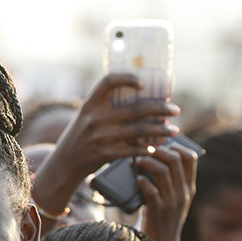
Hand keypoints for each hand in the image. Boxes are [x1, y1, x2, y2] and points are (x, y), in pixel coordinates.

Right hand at [32, 73, 179, 217]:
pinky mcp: (107, 154)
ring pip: (140, 130)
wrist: (66, 162)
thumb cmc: (82, 135)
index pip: (108, 81)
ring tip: (174, 130)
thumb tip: (143, 98)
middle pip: (136, 109)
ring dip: (162, 130)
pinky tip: (158, 146)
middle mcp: (95, 118)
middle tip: (175, 109)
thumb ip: (107, 106)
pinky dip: (149, 148)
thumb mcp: (87, 115)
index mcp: (90, 104)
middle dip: (161, 108)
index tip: (143, 84)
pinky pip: (134, 149)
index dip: (127, 78)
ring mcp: (101, 137)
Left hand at [135, 144, 197, 240]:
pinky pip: (150, 190)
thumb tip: (153, 158)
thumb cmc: (163, 219)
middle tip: (146, 150)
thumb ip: (170, 182)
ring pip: (163, 171)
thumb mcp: (174, 200)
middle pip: (175, 160)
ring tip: (137, 162)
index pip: (190, 158)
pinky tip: (137, 180)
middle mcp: (183, 193)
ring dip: (147, 162)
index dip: (176, 146)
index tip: (161, 145)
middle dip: (158, 150)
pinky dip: (141, 181)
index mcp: (189, 188)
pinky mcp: (157, 211)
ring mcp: (171, 202)